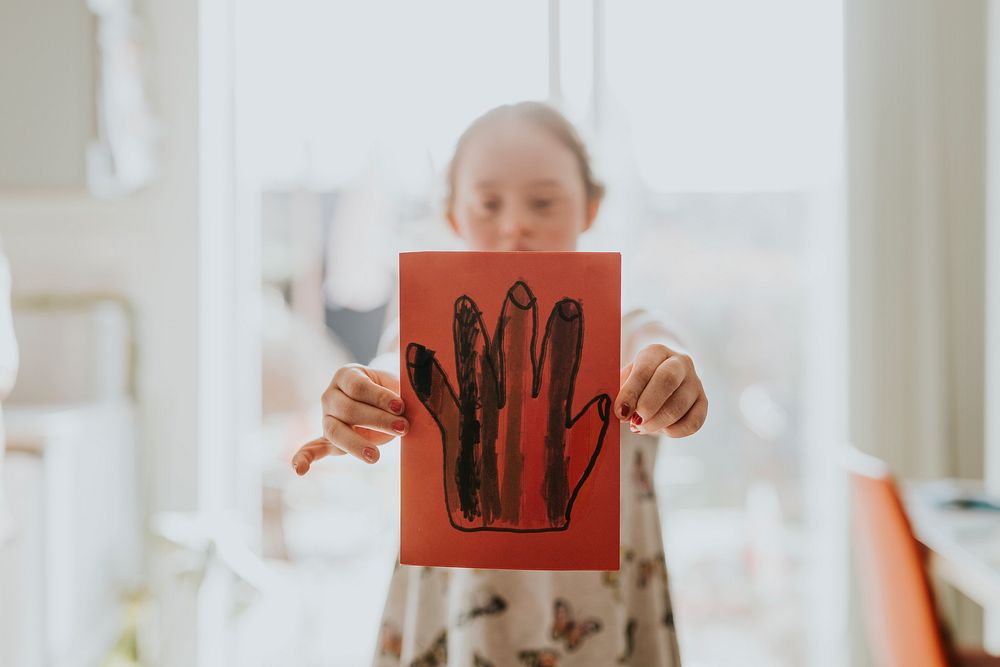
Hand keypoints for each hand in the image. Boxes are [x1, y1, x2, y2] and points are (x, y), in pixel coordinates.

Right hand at [291, 364, 406, 473]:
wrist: (389, 398)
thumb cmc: (395, 390)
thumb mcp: (398, 385)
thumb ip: (400, 395)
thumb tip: (408, 408)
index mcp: (347, 375)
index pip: (358, 386)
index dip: (379, 397)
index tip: (401, 406)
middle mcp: (331, 395)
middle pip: (348, 409)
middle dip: (377, 420)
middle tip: (403, 427)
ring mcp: (327, 417)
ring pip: (335, 431)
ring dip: (355, 444)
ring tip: (376, 456)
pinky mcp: (329, 439)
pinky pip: (314, 448)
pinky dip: (305, 458)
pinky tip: (298, 470)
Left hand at [406, 281, 611, 531]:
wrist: (507, 535)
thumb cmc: (545, 501)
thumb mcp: (574, 468)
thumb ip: (586, 433)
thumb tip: (601, 400)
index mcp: (549, 420)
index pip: (560, 367)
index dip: (563, 336)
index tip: (568, 304)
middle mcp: (517, 415)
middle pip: (517, 359)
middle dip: (518, 323)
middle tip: (518, 288)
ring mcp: (486, 422)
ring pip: (479, 369)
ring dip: (470, 336)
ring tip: (465, 303)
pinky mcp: (456, 436)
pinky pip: (439, 400)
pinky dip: (426, 376)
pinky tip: (415, 349)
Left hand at [614, 344, 707, 437]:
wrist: (659, 384)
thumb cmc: (638, 382)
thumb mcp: (625, 379)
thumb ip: (621, 391)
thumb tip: (621, 411)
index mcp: (656, 352)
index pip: (644, 369)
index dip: (631, 393)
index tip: (620, 412)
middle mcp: (680, 362)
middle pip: (667, 380)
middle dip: (648, 405)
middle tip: (634, 421)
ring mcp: (695, 382)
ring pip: (679, 406)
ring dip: (657, 423)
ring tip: (641, 427)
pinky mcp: (703, 402)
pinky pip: (694, 422)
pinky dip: (674, 431)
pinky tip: (662, 429)